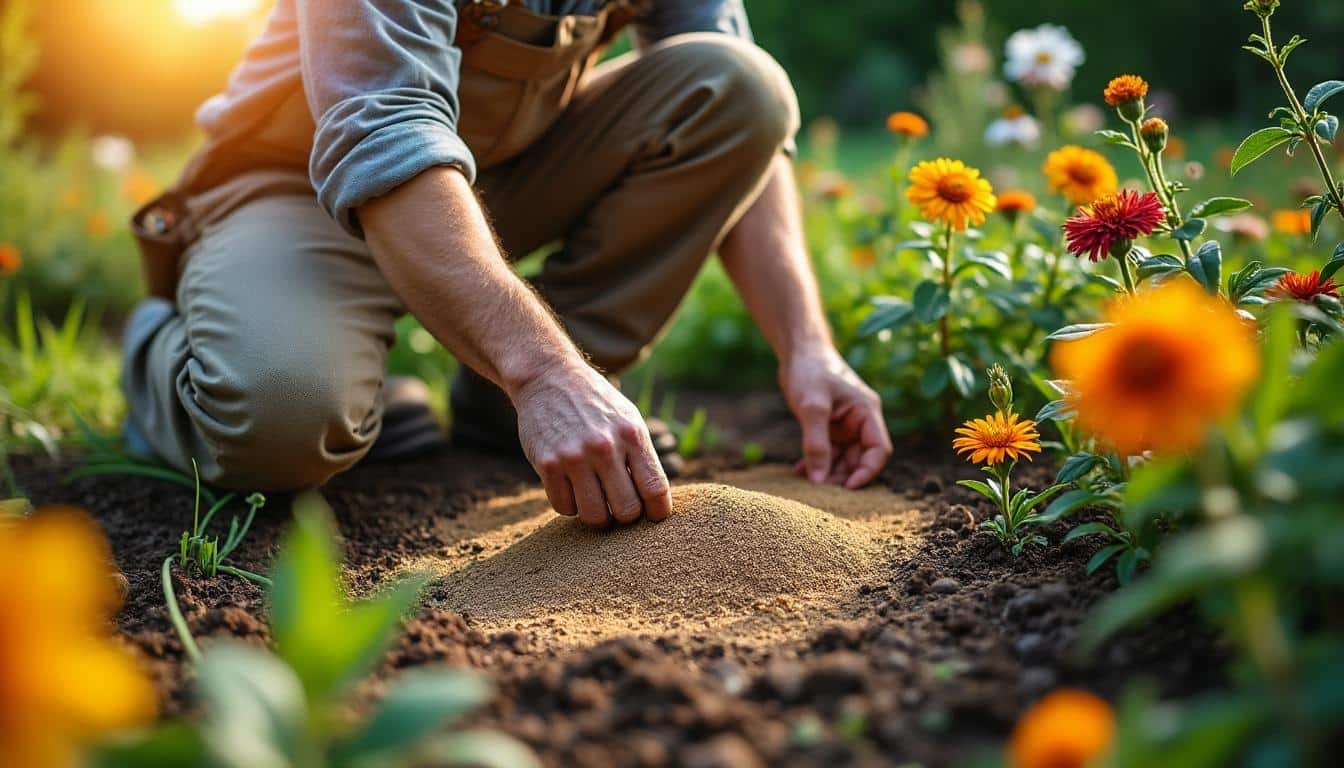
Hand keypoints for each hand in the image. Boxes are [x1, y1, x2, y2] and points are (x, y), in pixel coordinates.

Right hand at [512, 361, 672, 527]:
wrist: (548, 378)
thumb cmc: (595, 405)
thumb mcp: (627, 420)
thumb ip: (642, 458)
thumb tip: (655, 503)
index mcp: (631, 435)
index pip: (655, 489)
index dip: (658, 512)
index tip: (653, 517)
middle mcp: (604, 447)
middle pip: (626, 511)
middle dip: (625, 516)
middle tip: (617, 506)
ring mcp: (573, 457)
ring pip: (594, 517)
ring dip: (597, 516)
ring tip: (595, 499)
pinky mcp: (547, 464)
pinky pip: (564, 508)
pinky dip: (570, 506)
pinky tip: (571, 488)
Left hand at [780, 348, 892, 488]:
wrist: (797, 350)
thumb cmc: (810, 370)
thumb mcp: (812, 406)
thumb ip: (816, 443)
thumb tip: (818, 480)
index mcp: (867, 412)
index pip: (878, 450)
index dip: (867, 471)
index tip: (848, 489)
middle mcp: (860, 421)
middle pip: (859, 459)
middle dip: (842, 476)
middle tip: (820, 491)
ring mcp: (844, 425)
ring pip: (841, 459)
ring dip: (826, 472)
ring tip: (807, 484)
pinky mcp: (828, 426)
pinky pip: (826, 452)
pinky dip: (814, 463)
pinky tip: (799, 472)